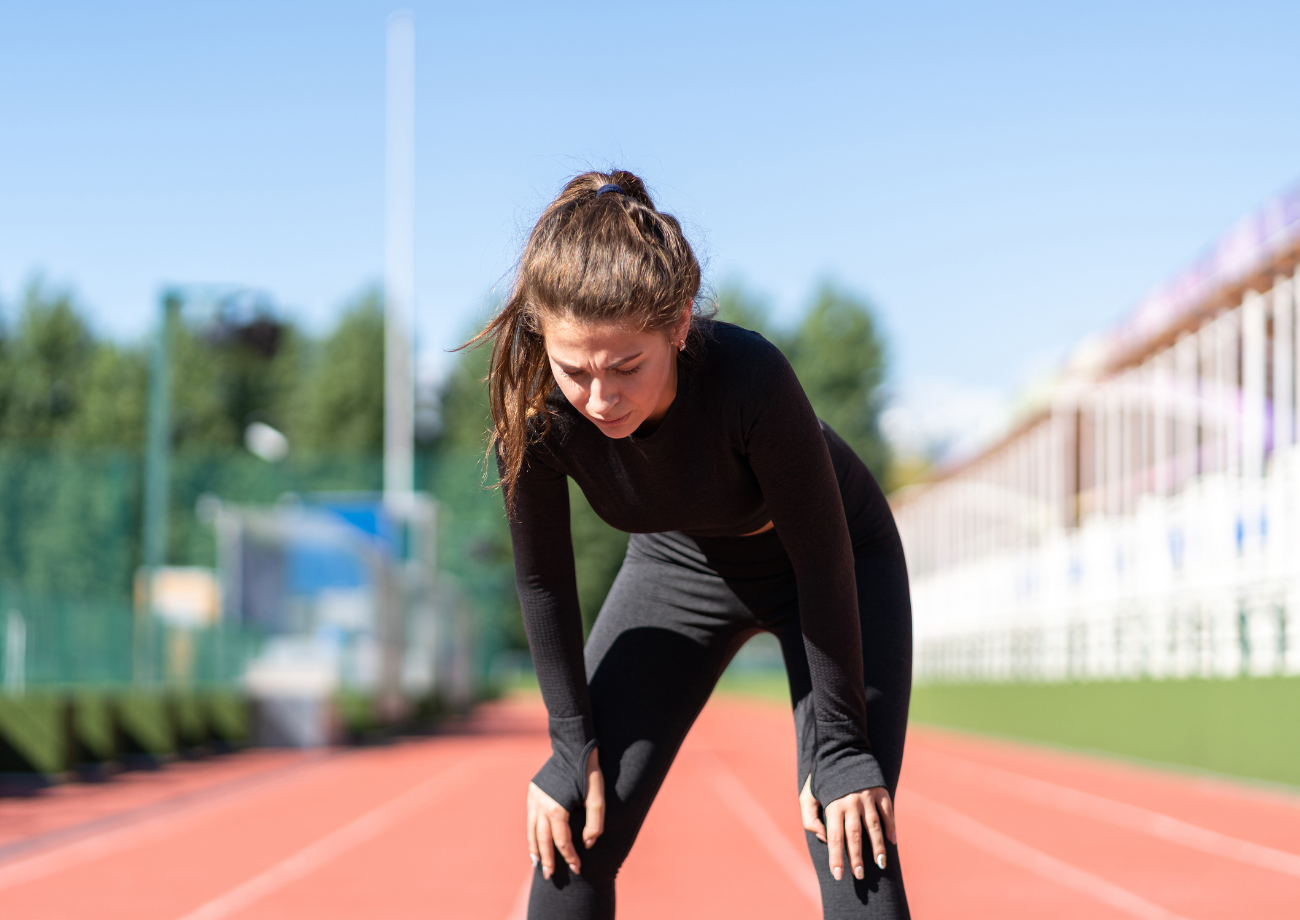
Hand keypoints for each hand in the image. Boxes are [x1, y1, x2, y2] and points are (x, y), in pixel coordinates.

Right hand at [527, 747, 604, 878]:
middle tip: (549, 876)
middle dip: (547, 859)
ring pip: (532, 830)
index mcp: (556, 808)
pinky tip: (534, 839)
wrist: (572, 746)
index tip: (577, 868)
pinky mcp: (532, 791)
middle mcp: (541, 805)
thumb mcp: (598, 797)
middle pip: (543, 840)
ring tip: (536, 863)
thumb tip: (588, 844)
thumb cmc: (588, 772)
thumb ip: (595, 823)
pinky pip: (530, 817)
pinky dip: (531, 831)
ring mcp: (534, 797)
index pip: (562, 841)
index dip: (570, 856)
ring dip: (534, 848)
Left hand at [801, 774, 895, 880]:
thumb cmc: (822, 779)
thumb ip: (809, 818)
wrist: (841, 749)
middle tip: (859, 875)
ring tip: (880, 864)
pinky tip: (892, 841)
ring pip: (874, 826)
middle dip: (857, 857)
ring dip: (878, 847)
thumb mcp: (808, 795)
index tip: (838, 875)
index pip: (834, 837)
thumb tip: (824, 838)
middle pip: (854, 835)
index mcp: (832, 805)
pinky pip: (888, 812)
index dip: (836, 857)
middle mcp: (850, 802)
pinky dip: (891, 826)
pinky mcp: (880, 790)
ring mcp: (867, 796)